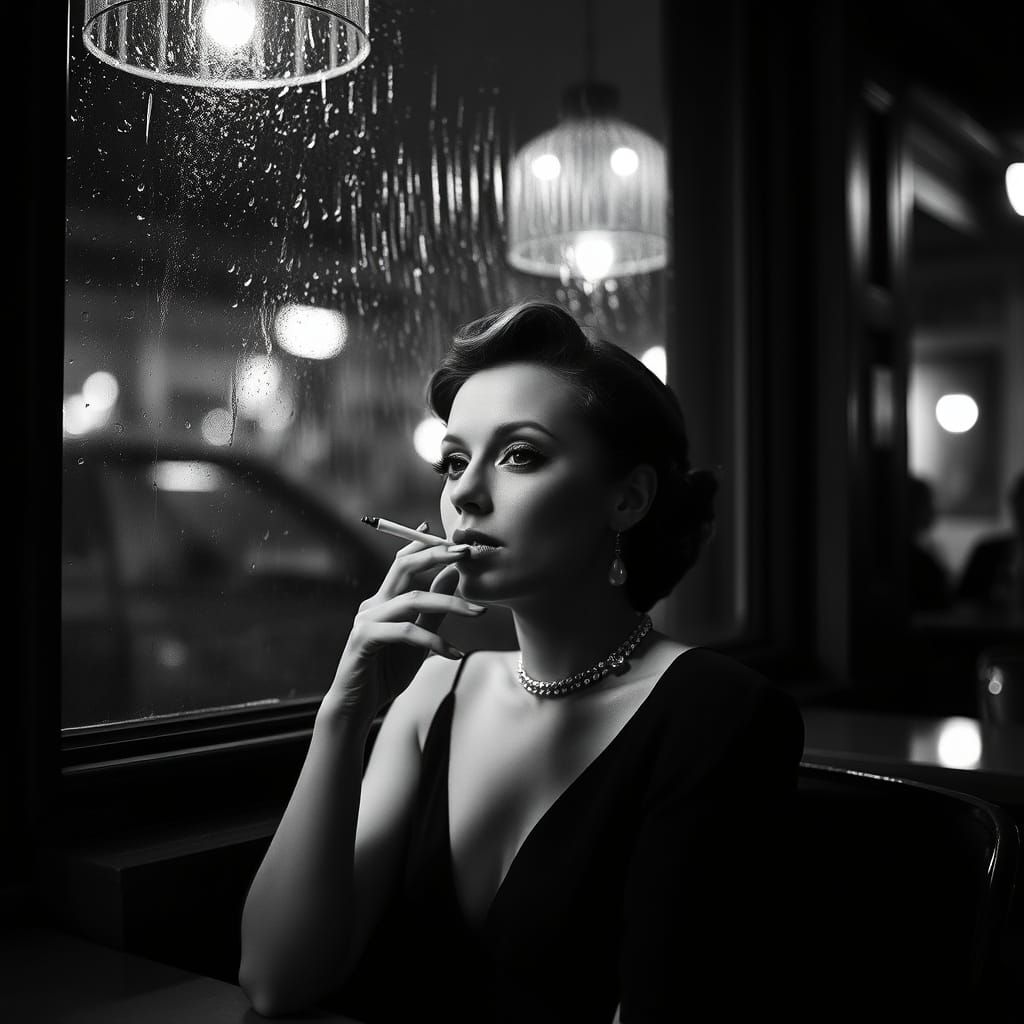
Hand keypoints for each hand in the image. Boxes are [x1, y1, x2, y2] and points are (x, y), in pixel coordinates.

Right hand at [325, 523, 485, 721]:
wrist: (358, 707)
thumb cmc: (387, 672)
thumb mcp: (419, 639)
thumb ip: (434, 610)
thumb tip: (452, 575)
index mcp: (384, 600)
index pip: (402, 562)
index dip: (422, 545)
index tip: (447, 535)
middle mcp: (373, 604)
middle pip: (403, 567)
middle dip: (436, 556)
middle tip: (466, 554)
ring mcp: (367, 620)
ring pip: (412, 599)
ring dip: (449, 603)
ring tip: (478, 613)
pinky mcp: (365, 639)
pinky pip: (406, 632)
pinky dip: (433, 641)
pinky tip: (454, 654)